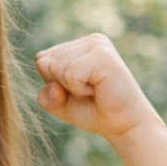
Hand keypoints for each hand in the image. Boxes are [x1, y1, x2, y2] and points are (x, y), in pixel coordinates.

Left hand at [35, 34, 164, 143]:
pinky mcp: (102, 55)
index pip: (42, 59)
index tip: (79, 90)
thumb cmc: (96, 112)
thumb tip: (54, 86)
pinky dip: (79, 90)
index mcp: (79, 45)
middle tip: (88, 92)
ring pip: (56, 67)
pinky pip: (70, 74)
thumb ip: (46, 95)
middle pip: (46, 62)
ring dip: (72, 88)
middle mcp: (90, 40)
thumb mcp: (61, 105)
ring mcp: (97, 44)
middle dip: (61, 86)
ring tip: (94, 90)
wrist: (124, 125)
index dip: (54, 83)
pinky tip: (98, 90)